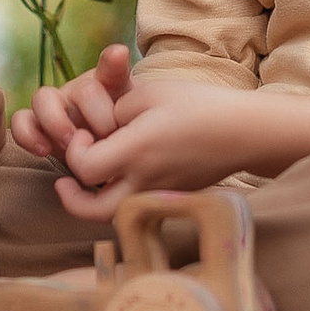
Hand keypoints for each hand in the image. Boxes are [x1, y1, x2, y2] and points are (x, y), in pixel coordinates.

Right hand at [11, 44, 136, 158]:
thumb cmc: (117, 136)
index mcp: (106, 86)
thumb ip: (123, 88)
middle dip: (95, 114)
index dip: (113, 63)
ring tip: (70, 142)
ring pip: (42, 98)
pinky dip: (27, 135)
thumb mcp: (130, 118)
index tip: (118, 59)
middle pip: (82, 90)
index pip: (111, 67)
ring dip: (56, 121)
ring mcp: (54, 110)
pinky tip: (43, 150)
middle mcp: (78, 93)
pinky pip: (21, 124)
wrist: (102, 160)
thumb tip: (118, 50)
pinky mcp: (37, 131)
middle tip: (106, 134)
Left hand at [50, 79, 267, 221]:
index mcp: (137, 150)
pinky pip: (135, 209)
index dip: (75, 151)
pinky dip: (118, 201)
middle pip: (94, 210)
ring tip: (87, 186)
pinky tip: (117, 178)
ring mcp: (159, 194)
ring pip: (114, 217)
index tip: (85, 133)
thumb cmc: (198, 104)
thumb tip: (101, 128)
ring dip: (93, 205)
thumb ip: (117, 109)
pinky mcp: (171, 199)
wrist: (244, 131)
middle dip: (73, 199)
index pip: (85, 167)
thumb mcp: (151, 93)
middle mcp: (145, 179)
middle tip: (65, 181)